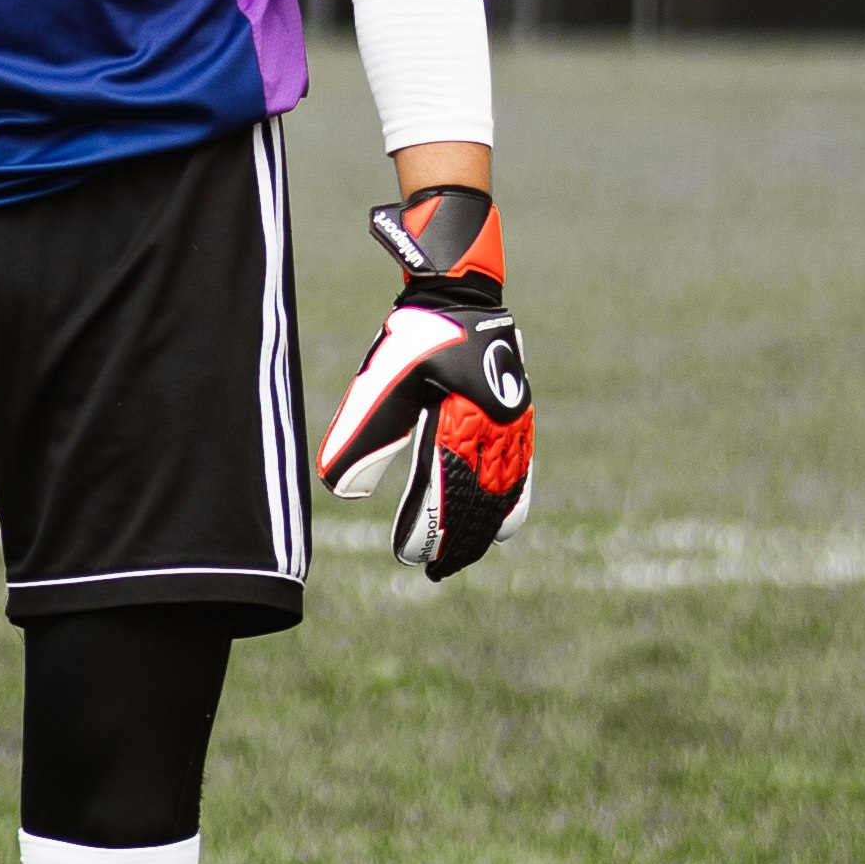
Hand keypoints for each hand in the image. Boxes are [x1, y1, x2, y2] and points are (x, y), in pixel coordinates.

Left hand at [314, 184, 533, 578]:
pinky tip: (502, 526)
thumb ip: (364, 434)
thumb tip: (342, 491)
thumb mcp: (380, 382)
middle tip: (437, 571)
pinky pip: (521, 470)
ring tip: (465, 557)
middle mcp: (493, 427)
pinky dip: (512, 503)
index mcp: (459, 420)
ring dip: (484, 529)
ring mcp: (511, 423)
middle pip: (477, 501)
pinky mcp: (518, 417)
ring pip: (503, 491)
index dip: (428, 528)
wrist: (458, 292)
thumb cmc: (413, 337)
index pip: (443, 491)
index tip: (410, 556)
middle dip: (458, 540)